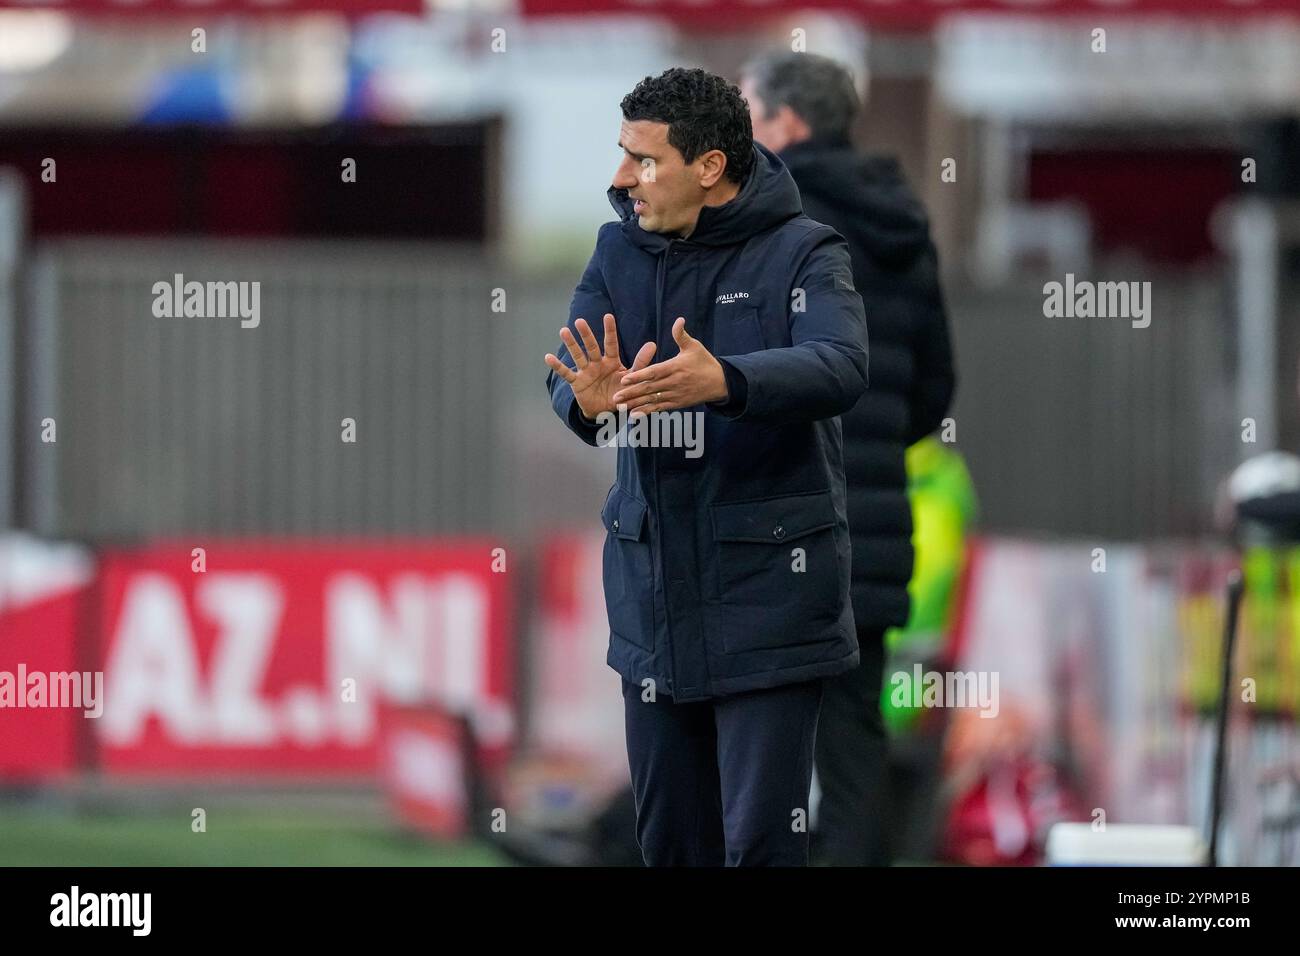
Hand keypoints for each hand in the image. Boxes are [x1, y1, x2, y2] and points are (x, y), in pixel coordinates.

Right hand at [545, 314, 656, 420]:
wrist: (606, 411)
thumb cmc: (620, 392)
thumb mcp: (631, 378)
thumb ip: (640, 362)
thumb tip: (652, 344)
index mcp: (612, 362)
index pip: (611, 344)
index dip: (609, 331)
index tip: (608, 316)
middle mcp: (597, 364)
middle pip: (591, 347)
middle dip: (586, 335)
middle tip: (580, 321)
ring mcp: (586, 372)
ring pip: (578, 356)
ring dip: (571, 345)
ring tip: (564, 331)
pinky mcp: (577, 383)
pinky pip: (566, 373)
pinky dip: (558, 366)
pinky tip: (548, 357)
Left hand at [611, 317, 726, 414]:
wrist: (720, 383)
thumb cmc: (705, 362)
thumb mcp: (694, 346)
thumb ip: (681, 335)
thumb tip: (678, 320)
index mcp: (675, 367)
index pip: (654, 372)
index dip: (639, 376)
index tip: (624, 379)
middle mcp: (674, 383)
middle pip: (649, 389)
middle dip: (632, 393)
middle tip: (615, 397)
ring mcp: (676, 395)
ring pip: (653, 400)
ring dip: (636, 404)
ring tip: (620, 407)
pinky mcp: (678, 404)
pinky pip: (660, 408)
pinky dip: (647, 412)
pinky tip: (635, 414)